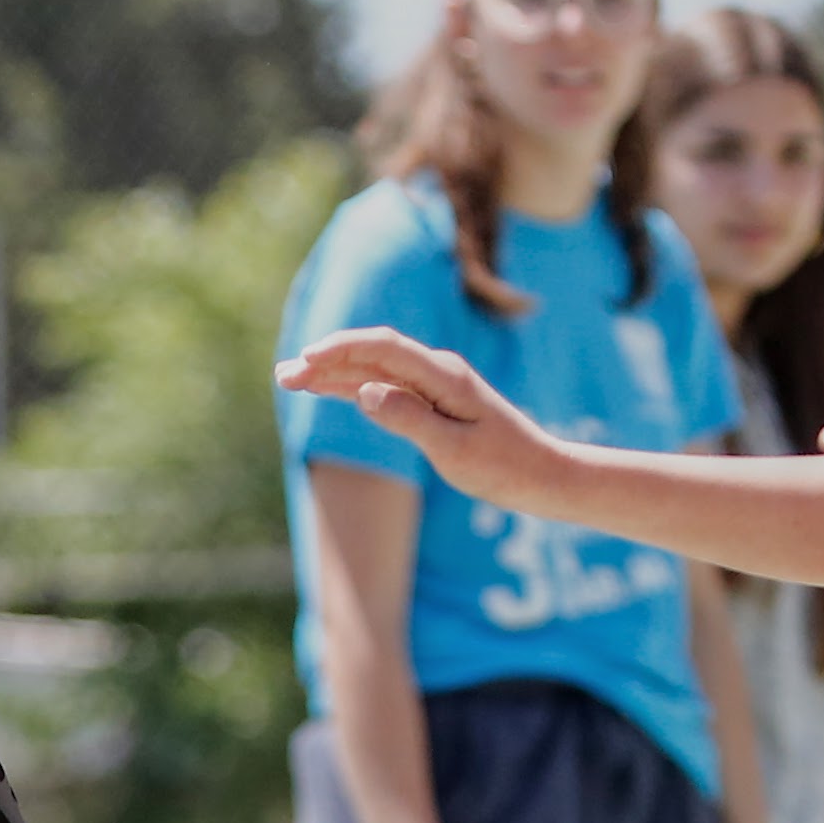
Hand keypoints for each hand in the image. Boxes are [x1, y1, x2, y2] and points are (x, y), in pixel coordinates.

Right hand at [278, 327, 546, 501]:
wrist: (539, 473)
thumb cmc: (502, 466)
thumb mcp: (455, 450)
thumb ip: (409, 419)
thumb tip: (366, 393)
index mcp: (444, 376)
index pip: (383, 349)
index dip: (341, 350)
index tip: (306, 360)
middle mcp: (436, 371)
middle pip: (372, 355)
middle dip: (326, 360)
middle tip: (283, 375)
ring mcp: (432, 383)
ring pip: (373, 370)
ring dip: (332, 372)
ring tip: (290, 379)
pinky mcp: (430, 399)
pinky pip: (384, 386)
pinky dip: (352, 386)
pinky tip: (326, 388)